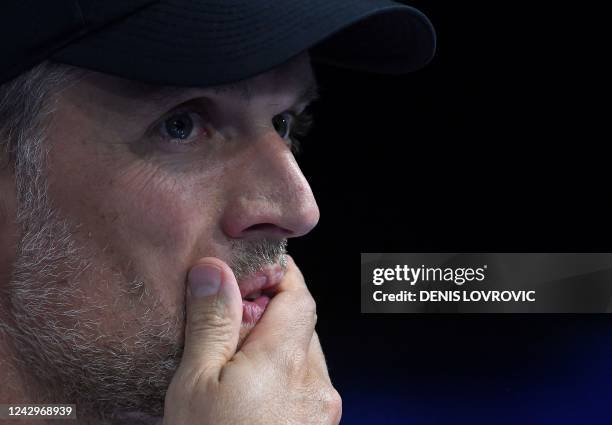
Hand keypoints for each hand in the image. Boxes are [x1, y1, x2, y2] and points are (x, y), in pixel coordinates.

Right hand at [162, 256, 341, 424]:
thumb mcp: (194, 386)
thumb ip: (211, 324)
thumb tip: (216, 270)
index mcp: (286, 362)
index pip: (299, 296)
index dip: (278, 276)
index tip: (252, 271)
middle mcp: (316, 385)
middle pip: (301, 327)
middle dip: (271, 317)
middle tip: (231, 324)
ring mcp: (321, 412)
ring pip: (303, 360)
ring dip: (276, 351)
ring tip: (235, 365)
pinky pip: (304, 389)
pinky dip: (282, 381)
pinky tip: (250, 395)